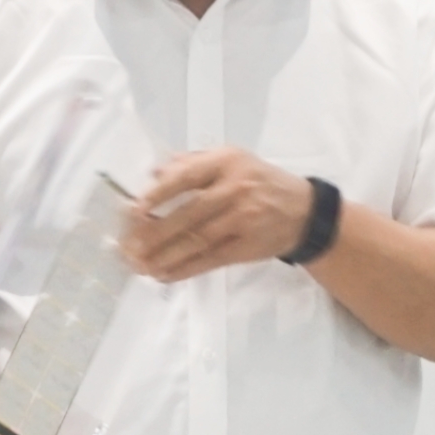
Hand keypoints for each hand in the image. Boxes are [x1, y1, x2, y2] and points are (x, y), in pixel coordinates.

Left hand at [126, 147, 316, 280]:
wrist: (304, 212)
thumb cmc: (260, 182)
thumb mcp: (233, 160)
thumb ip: (194, 162)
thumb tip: (155, 172)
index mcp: (227, 162)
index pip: (187, 176)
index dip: (159, 193)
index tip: (135, 208)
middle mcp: (235, 189)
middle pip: (189, 213)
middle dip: (155, 232)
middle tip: (129, 245)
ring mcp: (243, 220)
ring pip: (197, 240)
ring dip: (164, 255)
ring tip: (140, 264)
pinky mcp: (247, 247)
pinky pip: (210, 260)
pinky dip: (185, 269)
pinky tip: (164, 274)